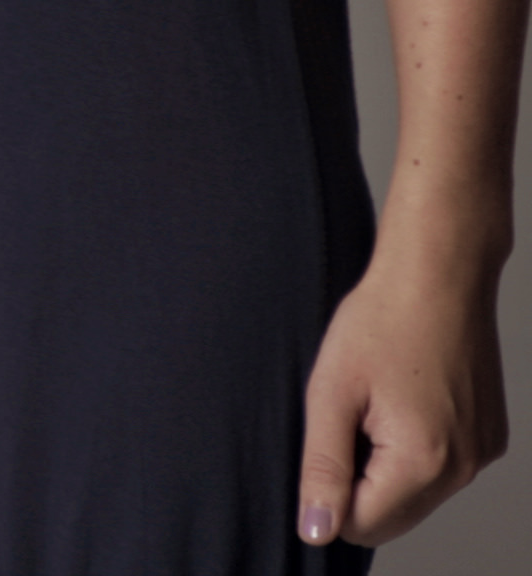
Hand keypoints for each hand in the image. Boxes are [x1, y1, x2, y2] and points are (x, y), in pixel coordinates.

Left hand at [298, 236, 505, 548]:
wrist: (439, 276)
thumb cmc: (380, 322)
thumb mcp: (331, 393)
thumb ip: (322, 468)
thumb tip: (316, 531)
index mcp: (423, 462)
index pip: (362, 525)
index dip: (328, 494)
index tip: (324, 441)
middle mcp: (463, 468)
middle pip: (393, 517)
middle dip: (359, 483)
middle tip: (349, 419)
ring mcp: (482, 454)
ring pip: (417, 495)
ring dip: (385, 466)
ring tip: (376, 405)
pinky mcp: (489, 438)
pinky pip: (441, 469)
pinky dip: (414, 450)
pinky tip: (403, 400)